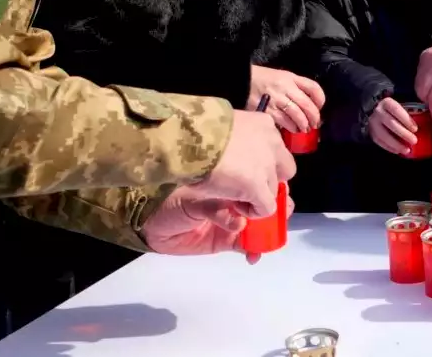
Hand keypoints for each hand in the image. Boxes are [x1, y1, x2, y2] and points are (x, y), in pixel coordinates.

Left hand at [142, 185, 295, 264]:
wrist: (151, 224)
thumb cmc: (170, 202)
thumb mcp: (194, 200)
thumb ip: (217, 209)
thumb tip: (239, 221)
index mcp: (231, 178)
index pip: (260, 180)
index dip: (273, 186)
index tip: (280, 195)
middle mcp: (236, 196)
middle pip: (267, 200)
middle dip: (277, 208)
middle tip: (278, 216)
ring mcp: (234, 218)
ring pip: (262, 223)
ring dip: (270, 230)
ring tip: (269, 236)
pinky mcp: (226, 239)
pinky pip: (247, 244)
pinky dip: (255, 249)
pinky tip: (254, 253)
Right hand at [188, 109, 296, 218]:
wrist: (186, 138)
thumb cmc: (196, 128)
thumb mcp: (224, 123)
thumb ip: (238, 134)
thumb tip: (237, 144)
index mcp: (264, 124)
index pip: (277, 149)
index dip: (265, 162)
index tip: (247, 168)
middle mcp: (272, 143)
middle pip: (285, 170)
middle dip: (269, 179)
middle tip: (246, 184)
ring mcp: (267, 166)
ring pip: (273, 190)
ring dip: (256, 195)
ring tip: (233, 195)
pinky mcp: (257, 186)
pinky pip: (266, 208)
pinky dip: (253, 211)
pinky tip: (236, 206)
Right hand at [248, 65, 324, 132]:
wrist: (240, 80)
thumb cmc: (261, 80)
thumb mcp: (281, 77)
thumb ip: (294, 88)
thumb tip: (307, 106)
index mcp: (291, 77)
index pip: (313, 87)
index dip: (320, 99)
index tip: (320, 107)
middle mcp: (286, 87)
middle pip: (307, 104)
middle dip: (314, 117)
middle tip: (314, 124)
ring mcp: (277, 99)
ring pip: (297, 114)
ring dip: (303, 124)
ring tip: (304, 128)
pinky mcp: (267, 109)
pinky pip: (284, 121)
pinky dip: (291, 127)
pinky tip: (292, 129)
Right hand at [368, 98, 418, 155]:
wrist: (375, 109)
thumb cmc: (394, 107)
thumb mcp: (402, 102)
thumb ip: (412, 107)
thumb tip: (428, 114)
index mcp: (387, 102)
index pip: (397, 110)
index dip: (406, 120)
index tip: (415, 129)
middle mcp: (378, 111)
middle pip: (391, 123)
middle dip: (403, 134)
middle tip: (414, 141)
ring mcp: (373, 122)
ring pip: (383, 135)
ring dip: (396, 144)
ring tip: (407, 150)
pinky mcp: (371, 132)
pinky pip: (379, 141)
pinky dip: (389, 148)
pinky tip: (398, 151)